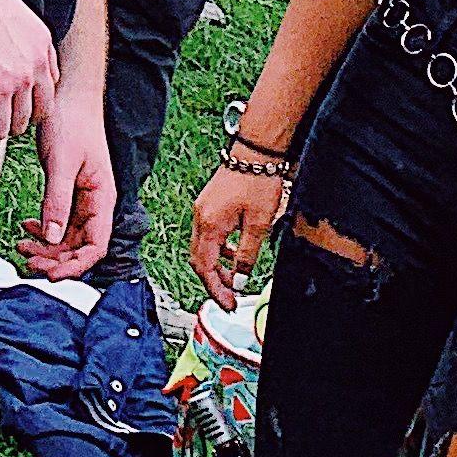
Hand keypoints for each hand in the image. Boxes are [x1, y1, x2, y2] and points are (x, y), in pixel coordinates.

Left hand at [15, 58, 117, 282]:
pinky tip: (27, 227)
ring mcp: (84, 198)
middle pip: (80, 246)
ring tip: (21, 246)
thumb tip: (53, 238)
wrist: (69, 94)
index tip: (51, 274)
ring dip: (47, 246)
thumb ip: (57, 201)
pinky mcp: (70, 191)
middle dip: (55, 259)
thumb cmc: (72, 121)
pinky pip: (60, 221)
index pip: (96, 246)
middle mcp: (97, 203)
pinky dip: (44, 229)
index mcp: (103, 198)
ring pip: (68, 236)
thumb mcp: (61, 163)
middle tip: (27, 260)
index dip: (75, 265)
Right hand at [188, 158, 287, 310]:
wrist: (255, 152)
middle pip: (198, 260)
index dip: (215, 289)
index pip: (204, 267)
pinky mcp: (208, 205)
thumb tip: (238, 278)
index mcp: (209, 225)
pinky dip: (218, 250)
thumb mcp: (259, 224)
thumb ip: (246, 254)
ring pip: (202, 248)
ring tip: (235, 277)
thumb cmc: (257, 182)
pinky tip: (234, 252)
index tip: (228, 303)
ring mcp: (202, 210)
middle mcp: (200, 217)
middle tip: (231, 296)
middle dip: (213, 281)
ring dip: (215, 266)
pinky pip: (207, 235)